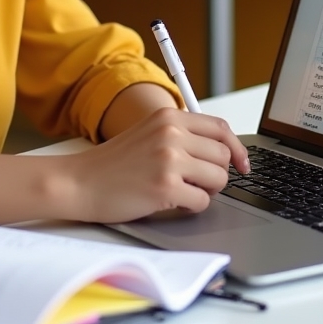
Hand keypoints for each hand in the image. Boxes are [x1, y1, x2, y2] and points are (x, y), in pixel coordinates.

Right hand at [68, 106, 250, 223]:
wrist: (80, 182)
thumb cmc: (112, 164)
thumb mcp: (148, 134)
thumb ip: (180, 135)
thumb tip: (220, 151)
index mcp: (168, 117)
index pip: (220, 128)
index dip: (237, 148)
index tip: (243, 164)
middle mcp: (171, 133)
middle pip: (223, 155)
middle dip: (217, 173)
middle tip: (200, 183)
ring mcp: (169, 159)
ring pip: (219, 178)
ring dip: (208, 191)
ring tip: (185, 191)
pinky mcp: (165, 187)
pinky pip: (202, 202)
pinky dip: (193, 206)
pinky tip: (173, 202)